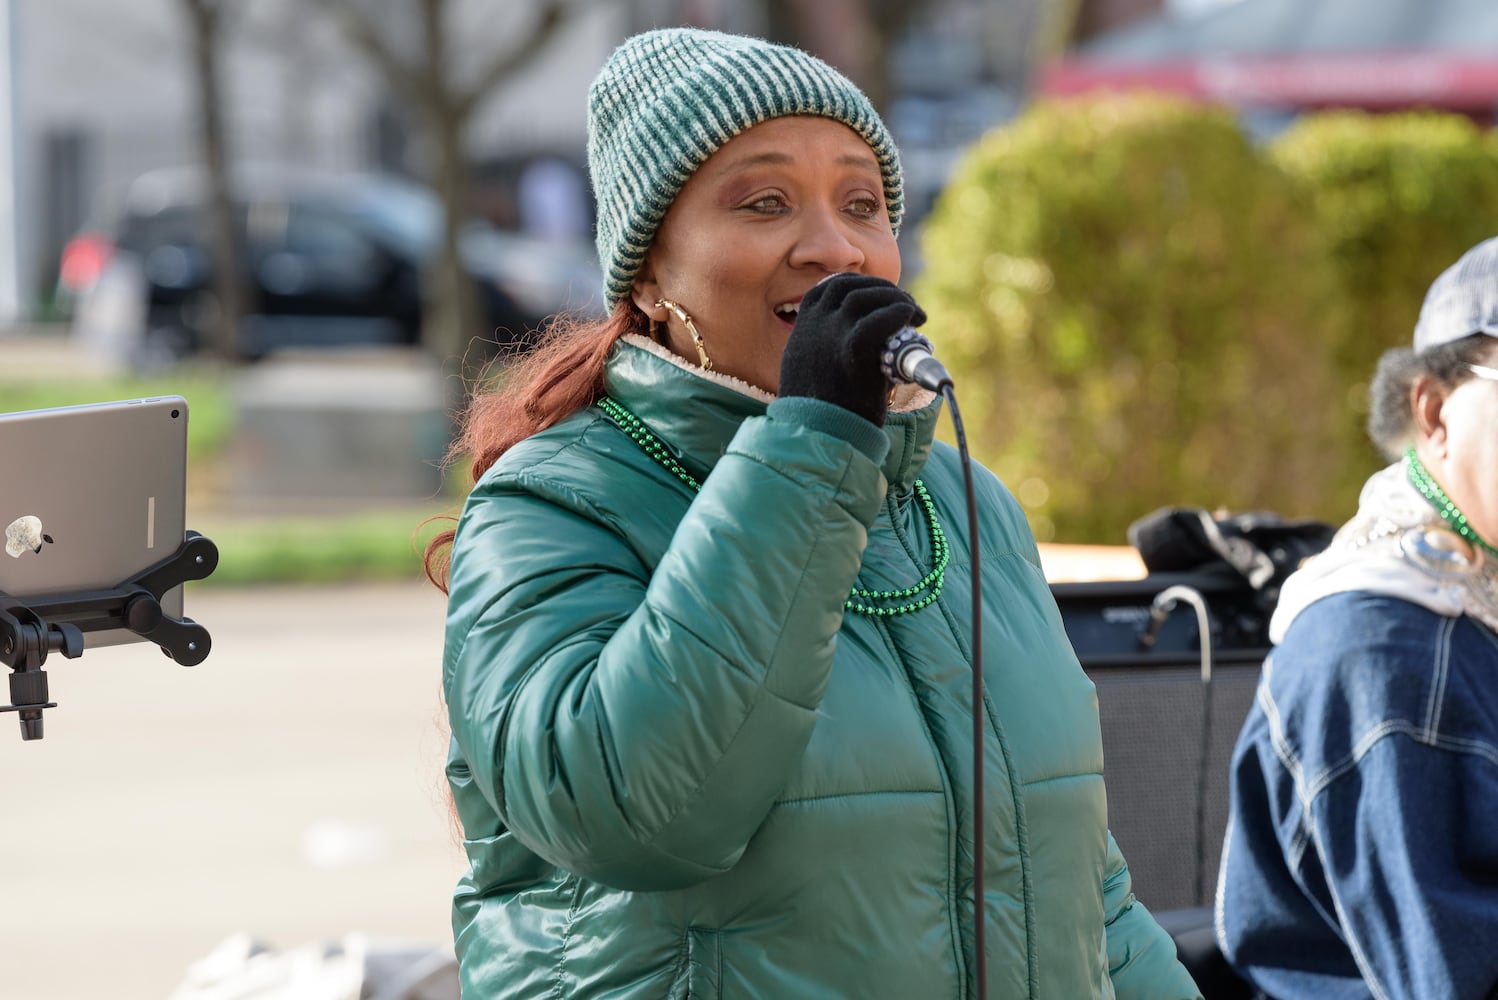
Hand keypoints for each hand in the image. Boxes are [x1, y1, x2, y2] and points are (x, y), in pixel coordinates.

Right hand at [777, 273, 926, 426]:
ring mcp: (831, 332)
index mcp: (803, 326)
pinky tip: (913, 320)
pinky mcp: (853, 348)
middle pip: (852, 286)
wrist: (816, 436)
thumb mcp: (812, 368)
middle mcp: (815, 323)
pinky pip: (881, 319)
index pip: (832, 287)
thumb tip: (873, 336)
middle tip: (907, 307)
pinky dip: (899, 313)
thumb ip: (831, 346)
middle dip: (884, 290)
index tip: (882, 296)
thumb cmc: (820, 410)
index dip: (862, 285)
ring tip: (916, 316)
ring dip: (896, 299)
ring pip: (867, 296)